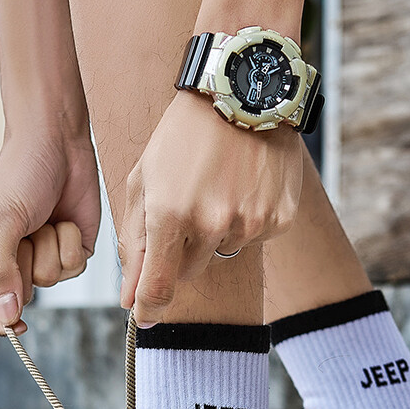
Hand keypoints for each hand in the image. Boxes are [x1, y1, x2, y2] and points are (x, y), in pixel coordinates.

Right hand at [0, 127, 100, 334]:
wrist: (56, 144)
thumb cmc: (19, 175)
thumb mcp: (2, 221)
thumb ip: (1, 271)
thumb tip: (8, 317)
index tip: (13, 325)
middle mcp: (2, 267)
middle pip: (16, 301)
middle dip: (24, 264)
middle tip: (22, 229)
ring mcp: (36, 262)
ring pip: (49, 283)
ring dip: (48, 247)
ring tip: (40, 219)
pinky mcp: (65, 256)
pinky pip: (72, 270)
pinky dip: (68, 243)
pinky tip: (60, 220)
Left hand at [119, 91, 302, 326]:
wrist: (242, 92)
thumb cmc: (182, 137)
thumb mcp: (144, 182)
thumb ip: (134, 243)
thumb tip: (130, 299)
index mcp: (171, 214)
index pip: (159, 286)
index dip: (149, 306)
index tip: (143, 315)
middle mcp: (213, 224)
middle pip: (189, 272)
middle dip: (179, 253)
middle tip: (183, 212)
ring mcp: (251, 222)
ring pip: (222, 255)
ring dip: (214, 234)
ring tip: (216, 188)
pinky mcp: (280, 218)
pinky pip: (254, 240)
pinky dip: (245, 223)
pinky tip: (242, 188)